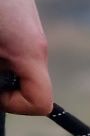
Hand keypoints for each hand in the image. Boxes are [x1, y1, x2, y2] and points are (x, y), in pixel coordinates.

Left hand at [0, 0, 53, 114]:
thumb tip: (0, 89)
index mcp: (30, 55)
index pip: (40, 103)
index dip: (12, 105)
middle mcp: (35, 51)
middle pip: (26, 89)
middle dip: (2, 87)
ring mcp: (28, 40)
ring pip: (14, 73)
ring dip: (0, 69)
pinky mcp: (18, 31)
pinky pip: (11, 57)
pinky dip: (1, 55)